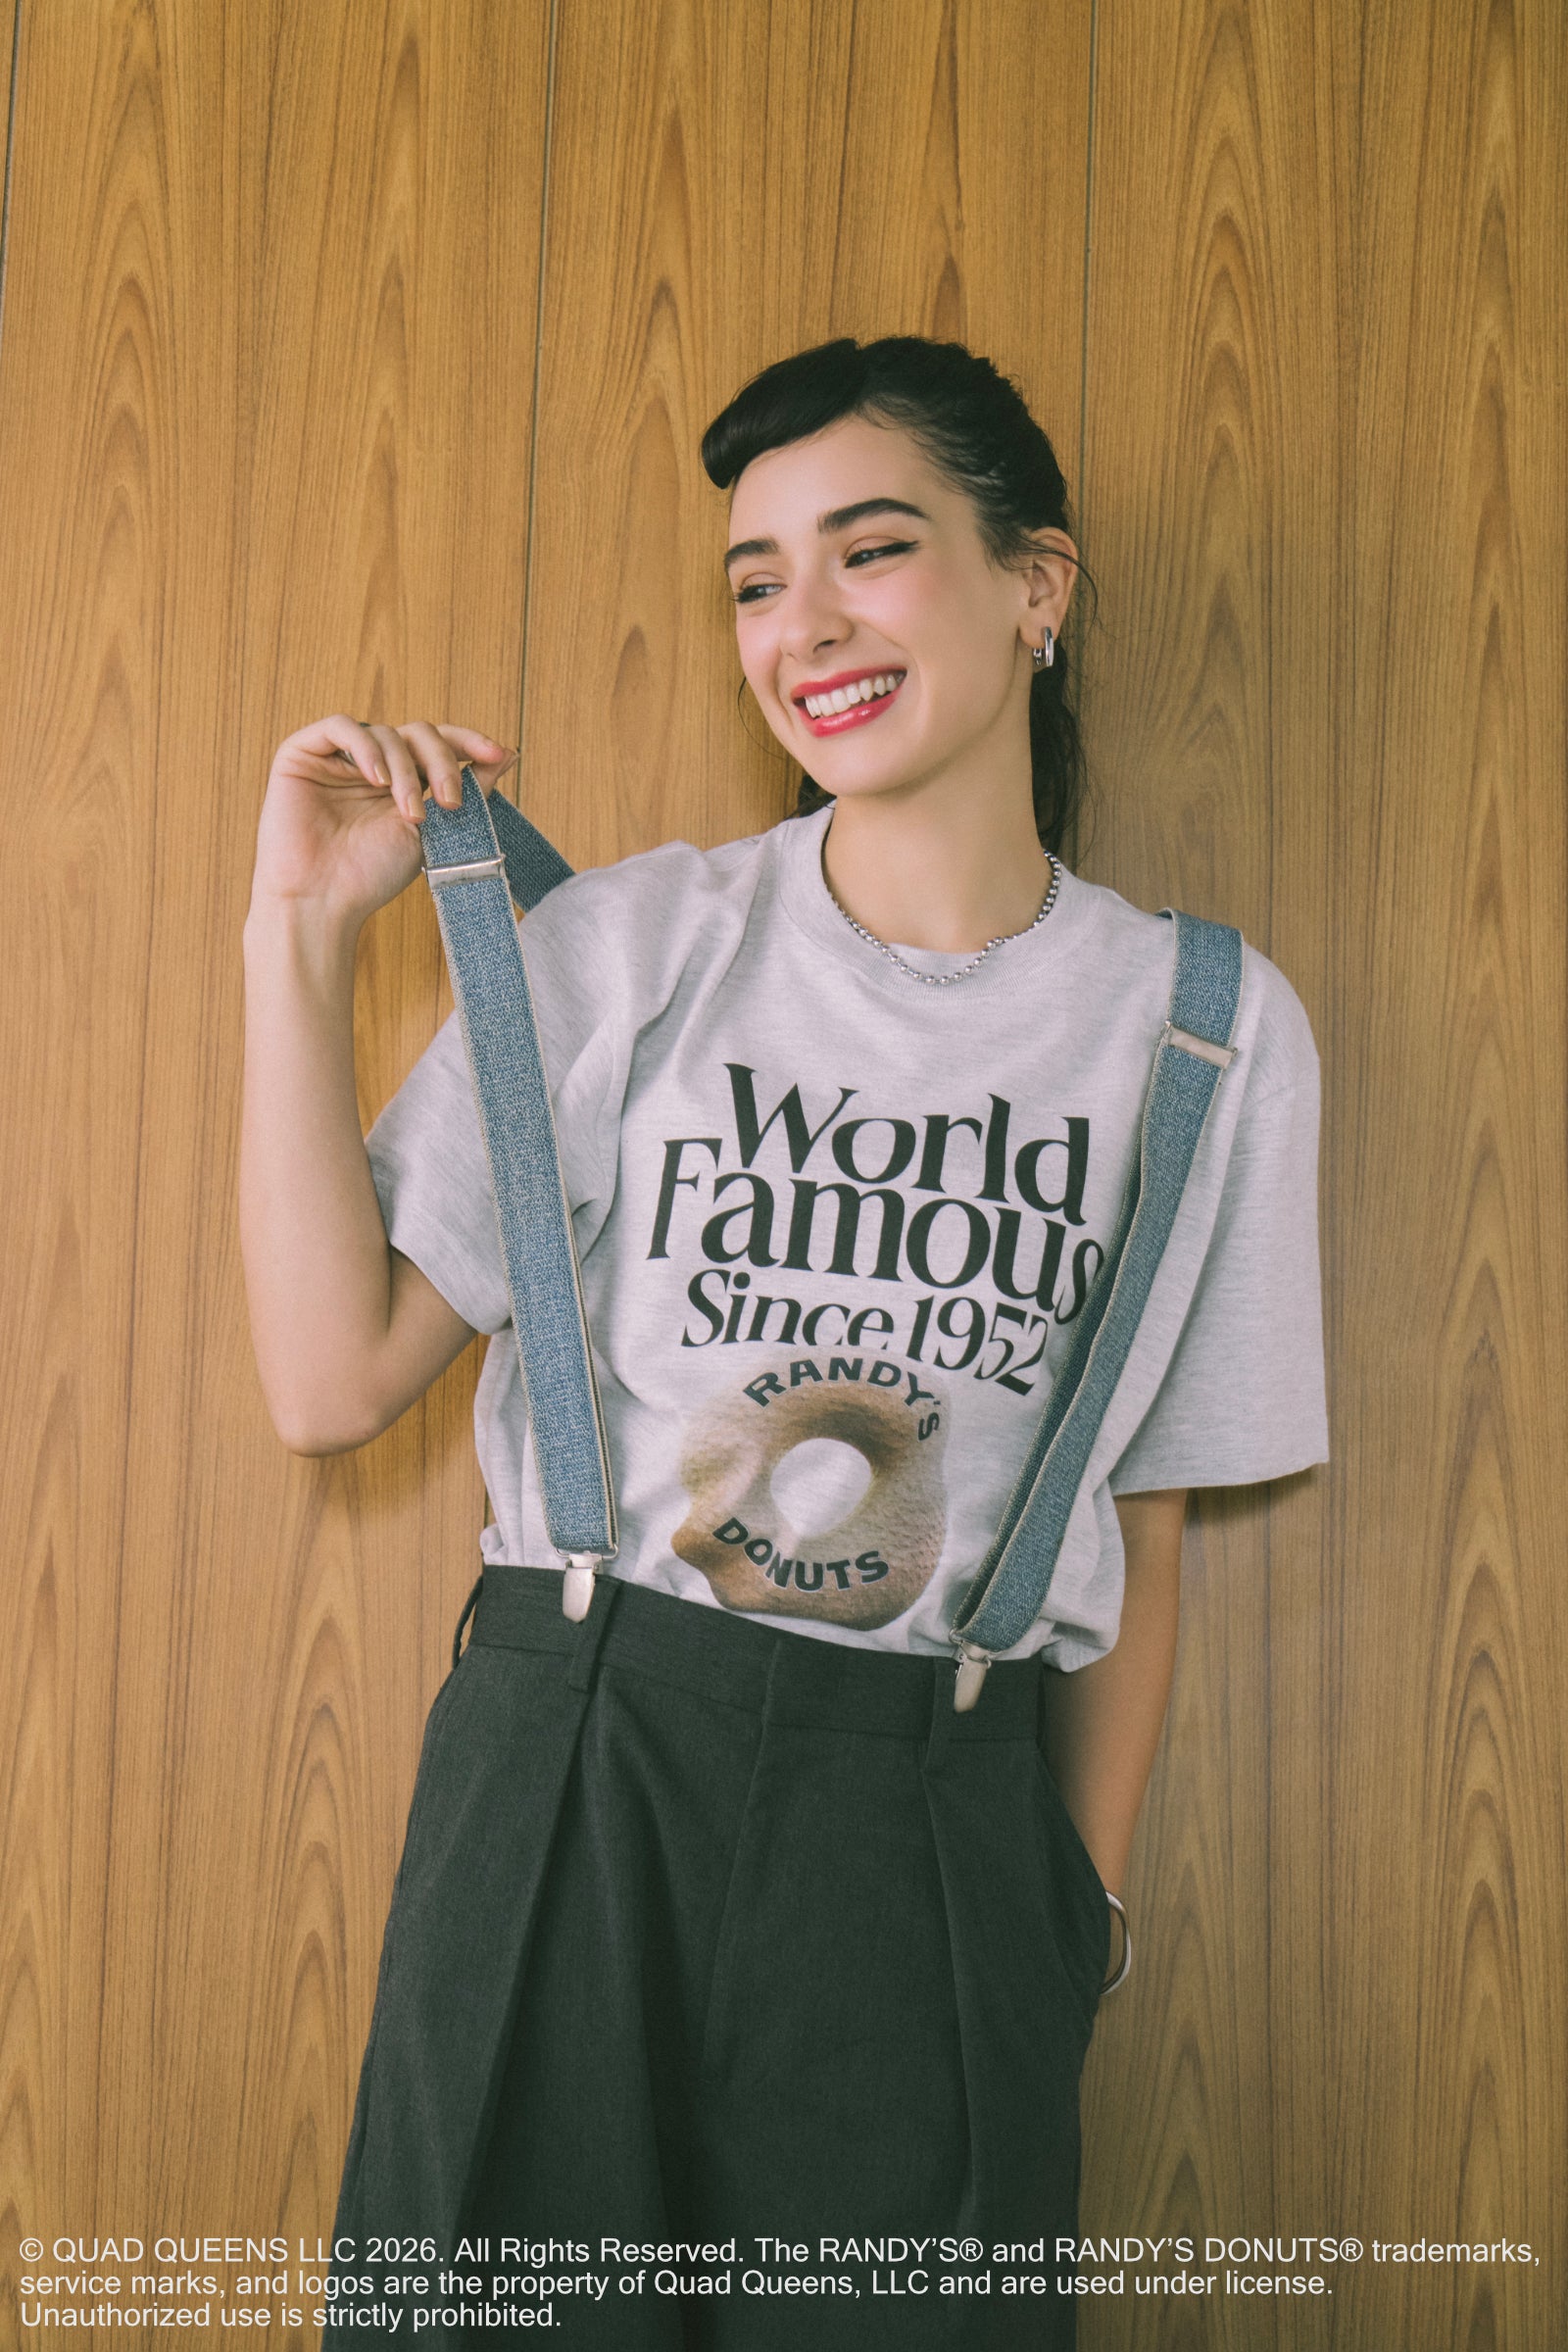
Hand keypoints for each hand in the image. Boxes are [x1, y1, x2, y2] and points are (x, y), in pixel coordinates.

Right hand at [249, 715, 518, 925]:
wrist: (321, 901)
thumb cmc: (373, 875)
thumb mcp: (435, 830)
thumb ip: (469, 790)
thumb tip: (509, 753)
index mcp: (402, 780)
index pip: (438, 744)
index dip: (469, 742)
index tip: (497, 754)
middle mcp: (372, 765)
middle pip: (418, 733)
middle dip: (441, 762)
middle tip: (450, 802)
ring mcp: (337, 758)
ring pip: (385, 732)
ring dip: (404, 771)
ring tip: (409, 813)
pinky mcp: (302, 753)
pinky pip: (340, 726)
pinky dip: (365, 746)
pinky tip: (375, 779)